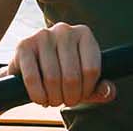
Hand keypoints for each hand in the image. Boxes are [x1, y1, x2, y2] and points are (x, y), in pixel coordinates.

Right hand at [2, 22, 116, 107]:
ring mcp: (43, 35)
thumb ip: (100, 88)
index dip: (86, 91)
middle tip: (64, 102)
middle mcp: (65, 30)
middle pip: (72, 76)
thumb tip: (109, 92)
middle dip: (69, 97)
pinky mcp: (24, 45)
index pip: (92, 70)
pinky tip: (40, 98)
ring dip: (53, 98)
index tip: (80, 96)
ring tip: (53, 101)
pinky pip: (33, 78)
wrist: (30, 67)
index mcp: (84, 34)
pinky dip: (38, 95)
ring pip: (53, 78)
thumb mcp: (84, 82)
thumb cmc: (63, 74)